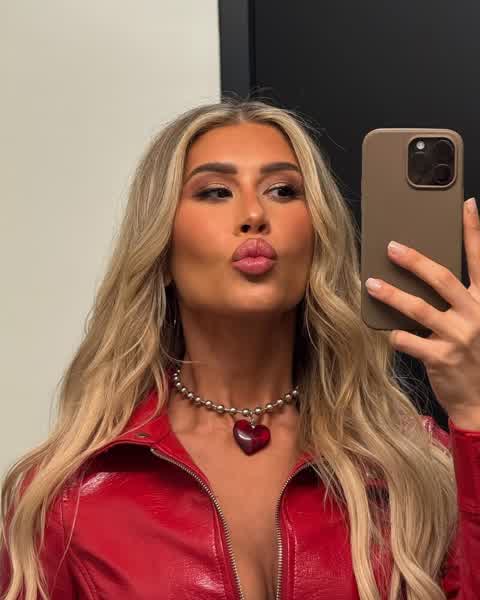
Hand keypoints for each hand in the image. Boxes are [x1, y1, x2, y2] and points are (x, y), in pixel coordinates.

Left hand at [365, 198, 479, 428]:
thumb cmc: (475, 356)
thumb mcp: (477, 323)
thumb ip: (461, 300)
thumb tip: (427, 276)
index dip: (475, 232)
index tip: (467, 205)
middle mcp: (476, 315)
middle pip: (442, 279)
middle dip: (415, 261)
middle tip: (392, 247)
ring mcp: (458, 337)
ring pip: (418, 308)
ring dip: (391, 294)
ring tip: (371, 284)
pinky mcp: (441, 357)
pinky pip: (407, 339)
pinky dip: (394, 334)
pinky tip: (387, 332)